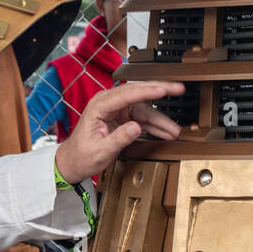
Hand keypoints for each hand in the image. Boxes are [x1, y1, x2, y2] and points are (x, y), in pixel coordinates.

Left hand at [53, 81, 185, 183]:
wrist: (73, 161)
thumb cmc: (81, 155)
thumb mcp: (101, 151)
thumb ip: (119, 138)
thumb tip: (136, 127)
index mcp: (99, 106)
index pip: (127, 94)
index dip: (147, 91)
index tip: (163, 89)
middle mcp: (108, 103)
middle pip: (138, 93)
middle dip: (160, 91)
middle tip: (179, 89)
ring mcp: (116, 109)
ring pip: (144, 108)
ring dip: (160, 119)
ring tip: (175, 129)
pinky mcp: (121, 117)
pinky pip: (142, 118)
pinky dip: (155, 125)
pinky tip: (166, 132)